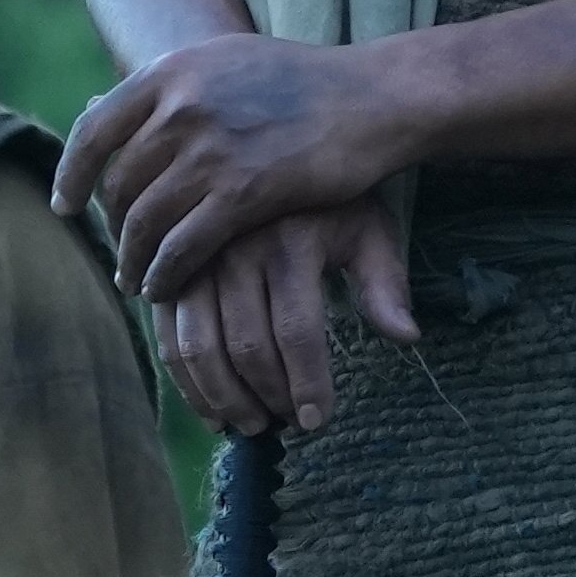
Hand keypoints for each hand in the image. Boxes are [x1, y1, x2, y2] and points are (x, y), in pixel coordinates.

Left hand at [61, 37, 430, 312]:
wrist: (370, 96)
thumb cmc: (303, 80)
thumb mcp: (225, 61)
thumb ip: (170, 87)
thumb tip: (106, 107)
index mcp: (172, 72)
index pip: (94, 130)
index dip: (72, 174)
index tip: (65, 205)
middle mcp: (181, 106)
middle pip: (119, 182)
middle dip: (112, 225)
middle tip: (118, 251)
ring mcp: (210, 149)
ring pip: (144, 220)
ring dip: (133, 258)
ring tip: (135, 280)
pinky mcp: (243, 192)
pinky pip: (182, 245)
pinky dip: (165, 274)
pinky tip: (164, 288)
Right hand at [140, 205, 422, 435]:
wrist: (271, 149)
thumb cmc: (330, 201)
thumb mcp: (368, 229)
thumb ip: (385, 283)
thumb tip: (407, 337)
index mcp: (290, 242)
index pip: (297, 330)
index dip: (307, 384)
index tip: (316, 421)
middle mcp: (236, 250)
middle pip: (248, 346)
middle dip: (267, 398)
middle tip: (284, 426)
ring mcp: (195, 260)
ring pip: (200, 348)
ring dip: (224, 399)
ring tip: (250, 425)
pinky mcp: (169, 271)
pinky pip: (168, 336)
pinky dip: (186, 382)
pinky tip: (211, 410)